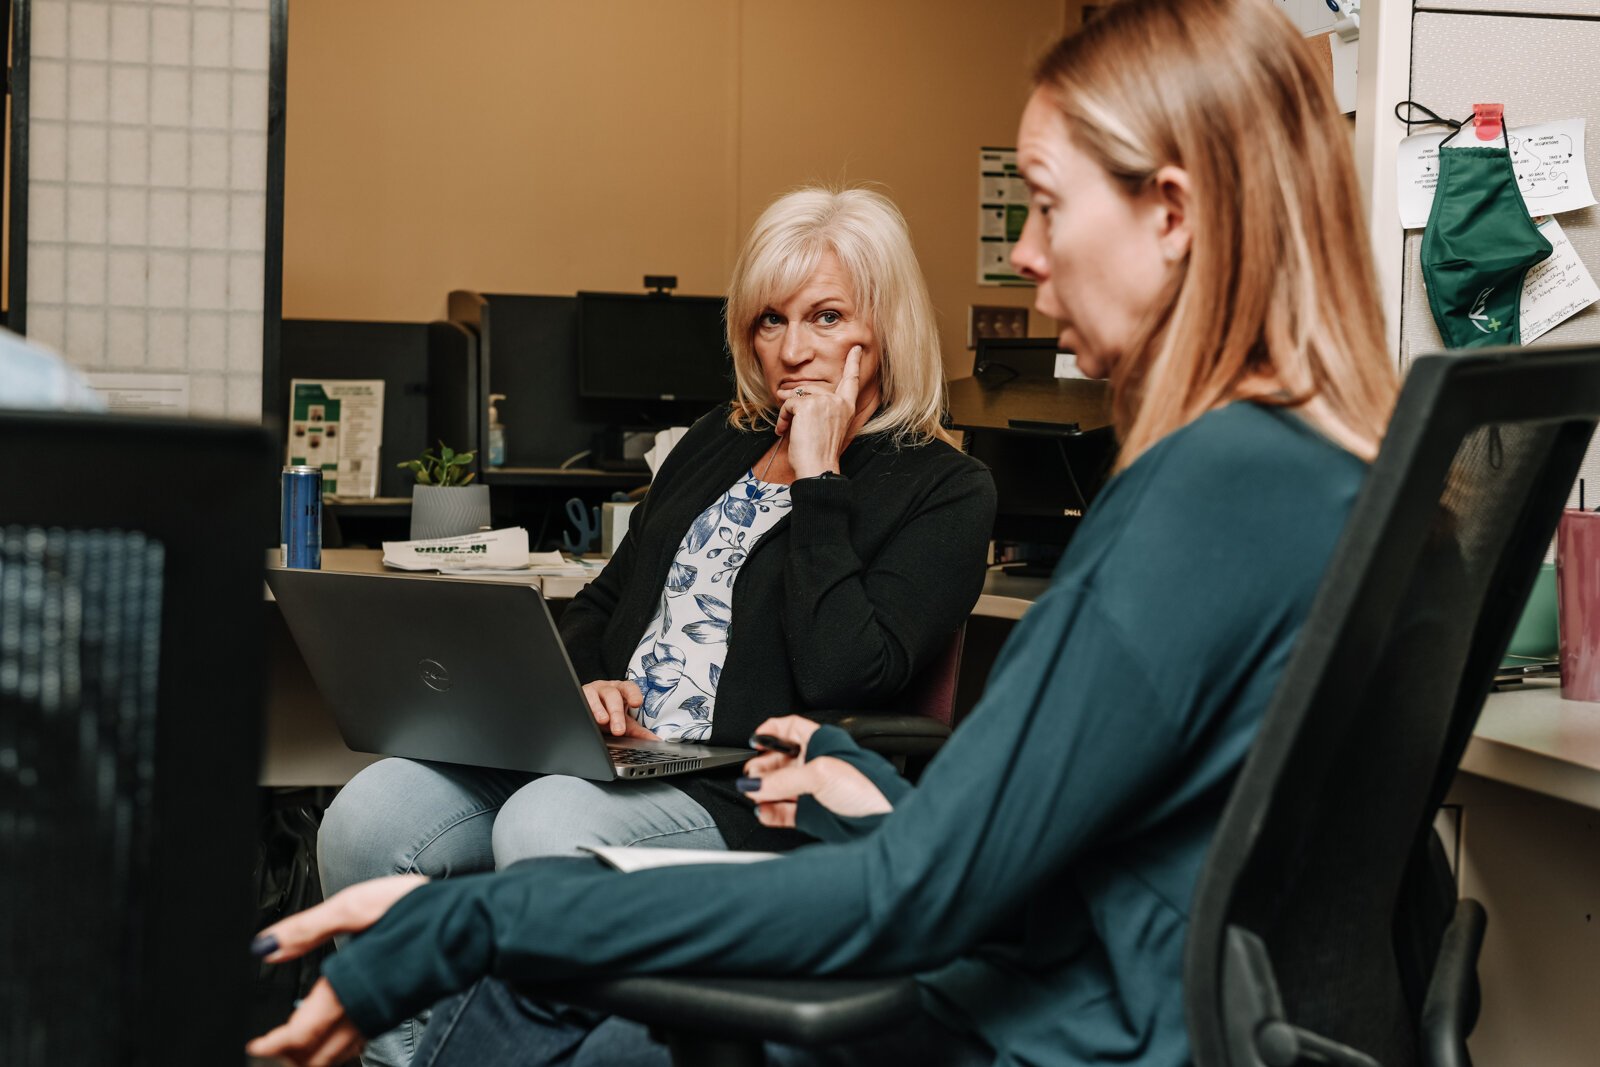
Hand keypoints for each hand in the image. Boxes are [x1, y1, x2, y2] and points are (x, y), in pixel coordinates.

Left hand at [246, 874, 427, 1064]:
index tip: (255, 1044)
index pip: (299, 1037)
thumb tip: (265, 947)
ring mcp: (382, 1016)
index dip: (272, 1045)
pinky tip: (333, 1034)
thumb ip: (308, 929)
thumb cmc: (419, 910)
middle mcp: (364, 1012)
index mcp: (347, 989)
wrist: (470, 922)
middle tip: (268, 1044)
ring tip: (292, 1044)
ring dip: (311, 1056)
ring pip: (337, 1056)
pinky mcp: (396, 1011)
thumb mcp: (356, 908)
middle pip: (316, 1057)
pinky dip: (335, 1050)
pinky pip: (357, 1045)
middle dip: (289, 1056)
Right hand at [582, 679, 657, 738]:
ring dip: (599, 709)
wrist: (590, 711)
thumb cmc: (610, 714)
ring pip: (596, 696)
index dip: (633, 694)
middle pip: (613, 696)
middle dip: (616, 712)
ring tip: (603, 721)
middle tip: (619, 730)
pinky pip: (581, 699)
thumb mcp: (625, 723)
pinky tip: (586, 716)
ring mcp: (593, 691)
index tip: (637, 703)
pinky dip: (585, 708)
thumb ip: (639, 732)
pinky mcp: (580, 695)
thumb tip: (655, 741)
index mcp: (623, 692)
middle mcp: (608, 688)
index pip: (630, 688)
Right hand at [741, 715, 891, 827]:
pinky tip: (762, 811)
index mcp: (822, 744)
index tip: (754, 741)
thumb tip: (755, 784)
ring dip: (763, 791)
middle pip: (779, 761)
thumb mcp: (821, 774)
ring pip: (779, 788)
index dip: (771, 731)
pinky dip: (770, 812)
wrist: (885, 821)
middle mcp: (816, 765)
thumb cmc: (869, 788)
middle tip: (750, 776)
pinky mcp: (812, 814)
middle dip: (761, 767)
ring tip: (752, 794)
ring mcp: (814, 791)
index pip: (790, 729)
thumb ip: (784, 779)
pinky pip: (784, 812)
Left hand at [775, 345, 861, 478]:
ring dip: (787, 413)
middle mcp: (838, 402)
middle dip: (794, 404)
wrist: (817, 467)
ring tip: (786, 429)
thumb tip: (795, 395)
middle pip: (811, 391)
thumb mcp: (827, 428)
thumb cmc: (820, 454)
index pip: (851, 381)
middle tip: (786, 420)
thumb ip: (822, 410)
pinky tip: (784, 430)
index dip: (853, 363)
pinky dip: (782, 417)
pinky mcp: (808, 405)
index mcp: (846, 408)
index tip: (856, 349)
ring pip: (797, 397)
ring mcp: (824, 401)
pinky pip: (788, 404)